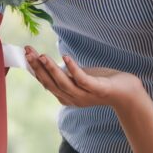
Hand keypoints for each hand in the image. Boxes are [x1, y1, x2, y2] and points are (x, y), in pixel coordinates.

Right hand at [24, 46, 142, 107]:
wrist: (127, 93)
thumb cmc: (102, 83)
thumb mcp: (79, 78)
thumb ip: (64, 75)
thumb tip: (45, 66)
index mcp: (66, 96)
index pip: (46, 83)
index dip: (34, 69)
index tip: (26, 54)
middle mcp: (73, 99)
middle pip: (51, 84)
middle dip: (38, 68)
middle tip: (28, 53)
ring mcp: (85, 95)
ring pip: (63, 83)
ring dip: (51, 69)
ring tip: (42, 56)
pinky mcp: (98, 89)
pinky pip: (82, 79)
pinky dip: (73, 69)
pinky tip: (66, 57)